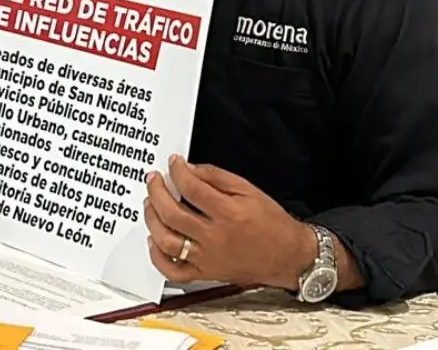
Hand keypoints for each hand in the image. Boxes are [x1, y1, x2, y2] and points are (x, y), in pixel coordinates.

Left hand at [144, 155, 323, 290]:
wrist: (287, 256)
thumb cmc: (271, 224)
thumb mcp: (249, 190)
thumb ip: (217, 178)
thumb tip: (191, 170)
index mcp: (228, 213)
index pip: (192, 188)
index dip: (178, 171)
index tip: (173, 163)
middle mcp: (215, 237)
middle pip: (173, 213)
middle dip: (157, 192)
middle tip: (153, 179)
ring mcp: (207, 258)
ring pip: (167, 241)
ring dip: (152, 219)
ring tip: (150, 203)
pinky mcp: (205, 274)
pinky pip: (173, 270)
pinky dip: (157, 256)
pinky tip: (154, 239)